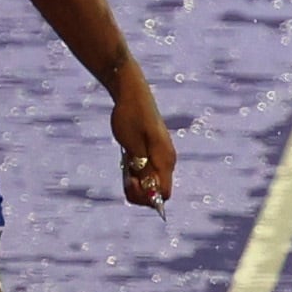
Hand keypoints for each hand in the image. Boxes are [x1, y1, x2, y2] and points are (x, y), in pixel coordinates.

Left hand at [108, 68, 175, 207]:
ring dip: (136, 184)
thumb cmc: (130, 115)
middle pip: (157, 192)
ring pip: (151, 184)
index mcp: (165, 159)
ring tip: (125, 167)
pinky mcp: (154, 155)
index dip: (147, 196)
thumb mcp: (131, 143)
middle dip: (139, 192)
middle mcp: (166, 162)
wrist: (132, 94)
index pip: (163, 194)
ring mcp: (161, 159)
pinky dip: (135, 175)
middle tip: (125, 177)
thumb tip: (148, 188)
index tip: (131, 182)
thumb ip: (141, 166)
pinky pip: (147, 174)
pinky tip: (126, 163)